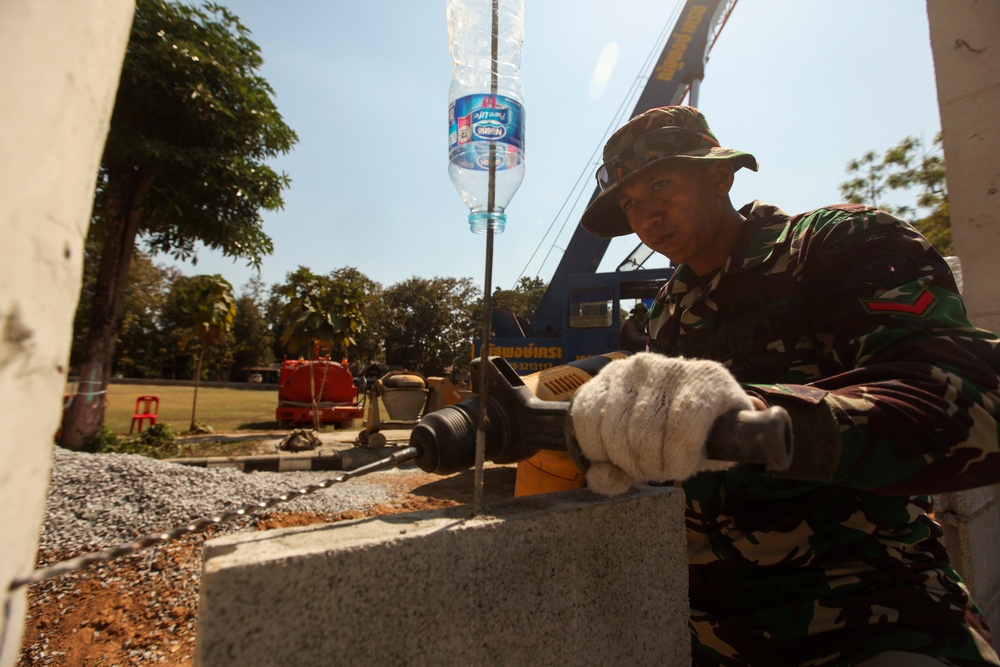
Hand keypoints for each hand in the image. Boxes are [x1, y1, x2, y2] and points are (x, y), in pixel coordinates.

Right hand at [569, 353, 752, 495]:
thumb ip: (668, 468)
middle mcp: (669, 367)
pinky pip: (586, 415)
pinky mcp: (606, 375)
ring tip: (632, 463)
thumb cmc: (700, 434)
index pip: (684, 425)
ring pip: (613, 428)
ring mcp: (634, 368)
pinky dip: (592, 446)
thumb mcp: (703, 456)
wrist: (688, 405)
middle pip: (644, 431)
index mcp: (707, 380)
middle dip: (645, 465)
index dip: (677, 460)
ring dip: (619, 460)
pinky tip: (607, 453)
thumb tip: (609, 476)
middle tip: (653, 471)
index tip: (679, 472)